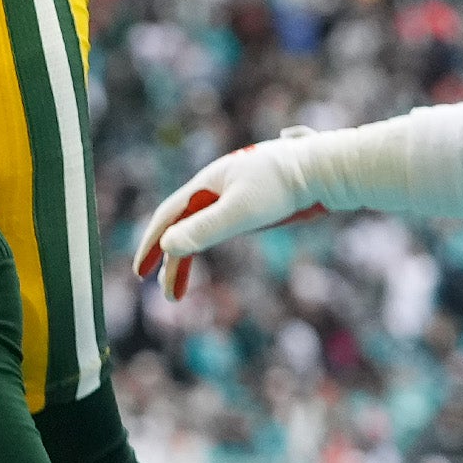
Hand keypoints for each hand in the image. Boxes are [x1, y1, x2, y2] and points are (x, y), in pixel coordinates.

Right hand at [136, 131, 336, 301]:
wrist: (323, 170)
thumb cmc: (282, 187)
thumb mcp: (239, 212)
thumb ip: (204, 229)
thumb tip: (167, 246)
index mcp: (207, 183)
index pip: (168, 216)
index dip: (151, 244)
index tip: (139, 272)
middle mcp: (217, 187)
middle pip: (183, 225)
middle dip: (170, 260)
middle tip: (165, 292)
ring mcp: (236, 194)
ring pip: (202, 229)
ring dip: (189, 257)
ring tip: (183, 291)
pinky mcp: (256, 203)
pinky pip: (220, 227)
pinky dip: (208, 244)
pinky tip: (207, 254)